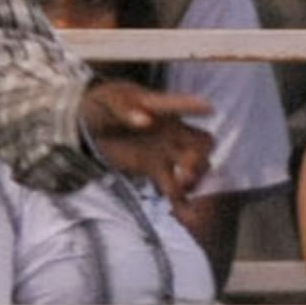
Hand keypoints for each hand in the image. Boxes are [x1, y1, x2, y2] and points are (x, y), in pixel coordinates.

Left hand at [81, 79, 212, 200]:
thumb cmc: (105, 104)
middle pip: (203, 143)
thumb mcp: (107, 101)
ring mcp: (166, 151)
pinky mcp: (155, 169)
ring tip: (179, 187)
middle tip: (184, 168)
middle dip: (200, 157)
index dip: (194, 106)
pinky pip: (174, 185)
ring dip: (194, 178)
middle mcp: (172, 130)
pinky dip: (178, 196)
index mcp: (159, 108)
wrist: (95, 123)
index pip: (179, 105)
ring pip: (196, 166)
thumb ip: (124, 110)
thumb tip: (145, 121)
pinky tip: (175, 203)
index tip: (209, 107)